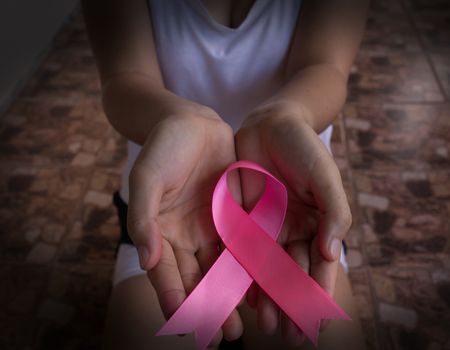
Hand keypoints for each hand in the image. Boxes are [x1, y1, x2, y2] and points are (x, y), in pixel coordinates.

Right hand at [127, 111, 242, 343]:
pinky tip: (260, 291)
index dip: (176, 299)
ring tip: (242, 327)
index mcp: (160, 233)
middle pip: (196, 281)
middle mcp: (186, 238)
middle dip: (208, 310)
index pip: (167, 274)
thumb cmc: (162, 147)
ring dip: (231, 299)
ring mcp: (210, 230)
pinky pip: (243, 248)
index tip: (187, 324)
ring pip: (221, 271)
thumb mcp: (147, 177)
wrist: (192, 123)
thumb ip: (143, 217)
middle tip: (221, 339)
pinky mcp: (234, 218)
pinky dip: (249, 270)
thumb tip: (147, 258)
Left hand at [235, 103, 351, 345]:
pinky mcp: (242, 220)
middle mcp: (293, 231)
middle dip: (292, 305)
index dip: (319, 293)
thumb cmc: (304, 148)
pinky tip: (242, 297)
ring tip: (266, 325)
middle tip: (289, 335)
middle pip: (293, 275)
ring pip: (267, 270)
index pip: (319, 265)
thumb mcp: (324, 176)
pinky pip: (242, 252)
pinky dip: (243, 275)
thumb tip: (334, 254)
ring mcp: (267, 228)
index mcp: (317, 224)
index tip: (318, 321)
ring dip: (268, 298)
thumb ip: (334, 212)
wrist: (270, 123)